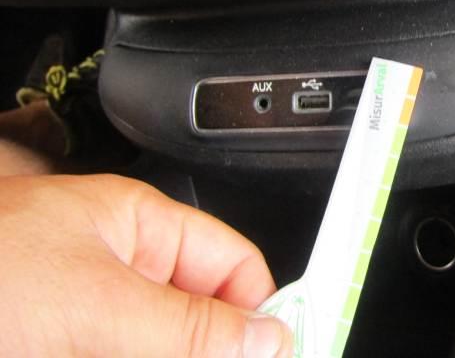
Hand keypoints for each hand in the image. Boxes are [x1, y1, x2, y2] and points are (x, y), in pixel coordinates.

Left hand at [0, 173, 291, 356]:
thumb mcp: (92, 304)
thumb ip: (187, 326)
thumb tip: (266, 337)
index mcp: (137, 226)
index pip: (231, 263)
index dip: (261, 310)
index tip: (278, 351)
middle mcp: (116, 270)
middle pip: (197, 317)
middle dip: (213, 348)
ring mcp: (85, 316)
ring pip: (160, 345)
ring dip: (179, 353)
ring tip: (132, 350)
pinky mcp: (61, 343)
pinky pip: (122, 351)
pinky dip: (137, 356)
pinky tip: (124, 355)